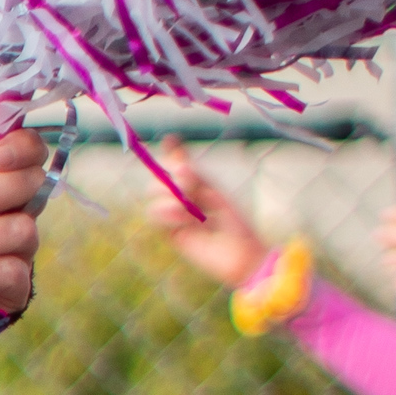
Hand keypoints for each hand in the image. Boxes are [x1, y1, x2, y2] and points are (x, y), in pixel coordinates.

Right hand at [143, 139, 270, 292]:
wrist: (241, 254)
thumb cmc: (237, 224)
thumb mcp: (218, 194)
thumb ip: (197, 180)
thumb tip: (179, 166)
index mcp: (200, 185)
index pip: (179, 164)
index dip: (173, 152)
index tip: (170, 140)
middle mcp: (186, 198)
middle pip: (162, 179)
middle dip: (168, 177)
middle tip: (187, 184)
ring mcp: (177, 216)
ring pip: (154, 197)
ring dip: (167, 196)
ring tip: (186, 207)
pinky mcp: (172, 234)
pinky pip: (156, 217)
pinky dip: (167, 214)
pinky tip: (185, 219)